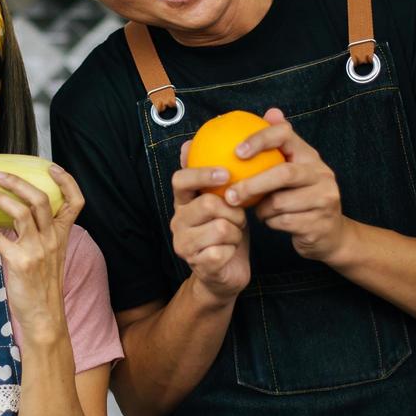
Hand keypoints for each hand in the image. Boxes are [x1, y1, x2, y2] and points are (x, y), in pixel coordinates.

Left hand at [0, 164, 82, 341]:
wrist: (44, 315)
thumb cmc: (43, 285)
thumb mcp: (51, 256)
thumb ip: (41, 234)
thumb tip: (17, 213)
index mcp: (61, 236)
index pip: (75, 202)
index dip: (66, 181)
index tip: (51, 167)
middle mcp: (52, 239)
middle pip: (41, 199)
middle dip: (19, 183)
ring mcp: (37, 250)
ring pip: (21, 213)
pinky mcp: (19, 262)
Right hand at [171, 140, 251, 300]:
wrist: (225, 274)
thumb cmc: (226, 230)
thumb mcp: (221, 200)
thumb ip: (209, 175)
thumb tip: (189, 141)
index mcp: (182, 203)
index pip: (181, 180)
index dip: (202, 174)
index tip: (225, 174)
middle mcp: (178, 221)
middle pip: (208, 203)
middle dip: (232, 210)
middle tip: (238, 217)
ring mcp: (185, 245)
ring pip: (221, 227)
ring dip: (236, 231)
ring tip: (234, 235)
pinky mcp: (198, 265)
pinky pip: (224, 250)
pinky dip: (234, 250)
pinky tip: (230, 253)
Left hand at [231, 107, 350, 261]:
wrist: (330, 234)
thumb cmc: (299, 198)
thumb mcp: (290, 171)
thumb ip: (277, 148)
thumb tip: (271, 111)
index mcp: (310, 156)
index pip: (285, 135)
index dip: (260, 139)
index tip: (236, 152)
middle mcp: (321, 173)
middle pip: (283, 173)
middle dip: (253, 184)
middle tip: (229, 194)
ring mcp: (324, 198)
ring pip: (280, 202)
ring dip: (261, 209)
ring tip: (258, 210)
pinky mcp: (321, 222)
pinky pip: (283, 222)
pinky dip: (270, 222)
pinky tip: (270, 221)